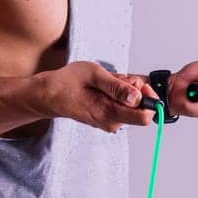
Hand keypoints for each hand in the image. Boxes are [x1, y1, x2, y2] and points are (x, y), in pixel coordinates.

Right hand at [39, 61, 162, 132]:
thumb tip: (138, 96)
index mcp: (109, 112)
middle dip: (135, 90)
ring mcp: (110, 122)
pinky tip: (103, 88)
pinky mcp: (108, 119)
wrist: (49, 95)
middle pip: (140, 108)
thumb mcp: (93, 75)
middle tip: (116, 79)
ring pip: (132, 106)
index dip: (148, 97)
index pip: (146, 116)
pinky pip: (123, 106)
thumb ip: (117, 86)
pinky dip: (119, 94)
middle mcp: (112, 122)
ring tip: (105, 83)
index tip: (136, 83)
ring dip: (125, 90)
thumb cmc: (67, 82)